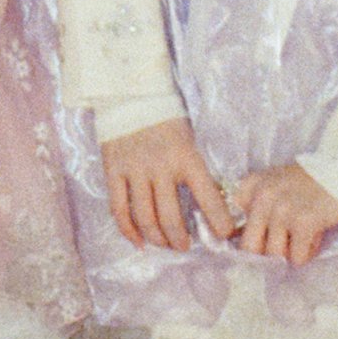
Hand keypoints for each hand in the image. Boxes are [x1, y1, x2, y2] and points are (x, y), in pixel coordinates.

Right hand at [100, 118, 235, 252]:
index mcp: (186, 156)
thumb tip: (211, 204)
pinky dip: (128, 230)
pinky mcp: (114, 171)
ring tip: (166, 244)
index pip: (208, 197)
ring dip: (158, 239)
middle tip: (186, 246)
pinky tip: (138, 241)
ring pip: (145, 218)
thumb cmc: (166, 117)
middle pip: (171, 218)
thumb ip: (196, 170)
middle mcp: (160, 166)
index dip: (219, 222)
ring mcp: (134, 170)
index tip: (224, 235)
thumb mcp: (189, 139)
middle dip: (181, 240)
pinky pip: (119, 209)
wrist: (130, 92)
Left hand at [232, 162, 337, 266]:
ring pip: (274, 254)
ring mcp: (282, 210)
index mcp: (251, 186)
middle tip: (284, 246)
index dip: (251, 238)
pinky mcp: (303, 222)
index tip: (264, 238)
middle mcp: (262, 197)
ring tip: (302, 236)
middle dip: (267, 252)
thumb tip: (250, 247)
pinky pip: (297, 257)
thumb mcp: (274, 185)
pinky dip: (306, 254)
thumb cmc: (308, 182)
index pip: (233, 228)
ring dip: (290, 253)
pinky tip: (314, 237)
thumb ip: (257, 208)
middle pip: (251, 246)